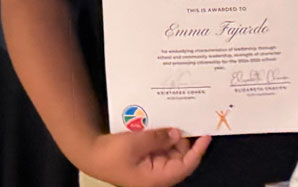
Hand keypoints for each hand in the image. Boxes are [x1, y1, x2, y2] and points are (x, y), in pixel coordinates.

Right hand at [81, 127, 210, 186]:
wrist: (90, 154)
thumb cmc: (110, 155)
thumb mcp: (136, 142)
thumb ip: (159, 138)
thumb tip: (177, 133)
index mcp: (158, 178)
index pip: (186, 165)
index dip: (198, 150)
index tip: (206, 136)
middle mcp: (157, 175)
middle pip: (179, 156)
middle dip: (181, 139)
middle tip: (180, 120)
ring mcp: (151, 168)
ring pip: (169, 151)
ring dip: (169, 137)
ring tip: (164, 122)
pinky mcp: (145, 161)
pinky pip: (159, 148)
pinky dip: (160, 137)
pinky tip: (156, 126)